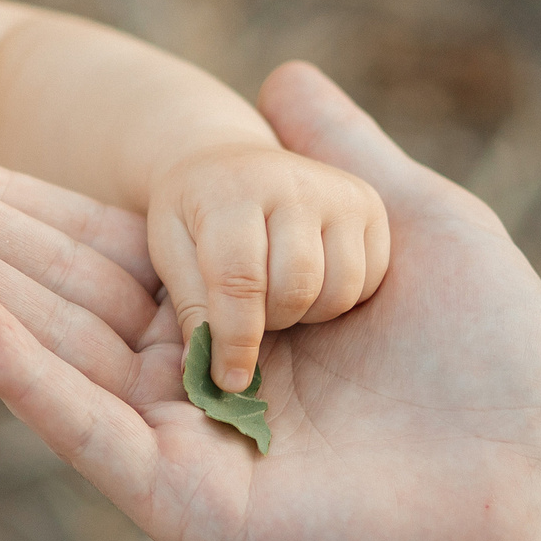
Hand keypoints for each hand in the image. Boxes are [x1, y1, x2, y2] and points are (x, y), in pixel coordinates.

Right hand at [0, 62, 540, 540]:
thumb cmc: (496, 361)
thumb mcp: (412, 221)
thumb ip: (337, 155)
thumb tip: (286, 75)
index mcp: (215, 317)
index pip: (82, 241)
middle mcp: (176, 379)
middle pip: (42, 286)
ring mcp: (169, 444)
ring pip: (45, 345)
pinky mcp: (178, 503)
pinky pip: (83, 425)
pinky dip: (17, 368)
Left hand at [147, 138, 389, 393]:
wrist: (228, 161)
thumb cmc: (193, 216)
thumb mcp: (172, 251)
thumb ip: (191, 308)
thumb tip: (201, 374)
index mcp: (229, 191)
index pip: (239, 279)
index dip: (236, 339)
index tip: (231, 380)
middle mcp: (290, 182)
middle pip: (296, 287)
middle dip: (272, 320)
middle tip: (251, 316)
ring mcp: (337, 191)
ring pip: (338, 289)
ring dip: (307, 312)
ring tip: (276, 295)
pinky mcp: (369, 205)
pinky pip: (367, 281)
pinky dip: (338, 296)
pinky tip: (308, 280)